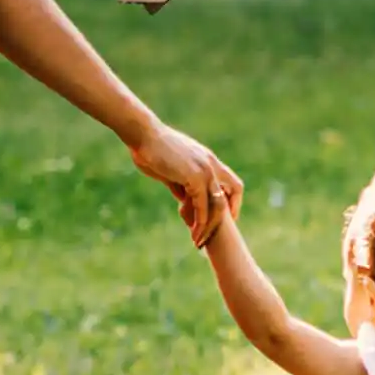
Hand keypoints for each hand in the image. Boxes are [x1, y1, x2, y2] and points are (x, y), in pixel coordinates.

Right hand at [131, 122, 242, 247]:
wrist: (142, 134)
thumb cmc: (150, 149)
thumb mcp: (171, 170)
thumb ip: (181, 185)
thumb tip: (184, 200)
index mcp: (208, 160)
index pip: (231, 183)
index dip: (232, 202)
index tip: (222, 219)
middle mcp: (211, 164)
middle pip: (231, 194)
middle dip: (223, 218)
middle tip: (211, 235)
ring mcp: (205, 170)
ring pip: (218, 205)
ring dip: (210, 226)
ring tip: (198, 241)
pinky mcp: (194, 176)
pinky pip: (202, 205)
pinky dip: (199, 221)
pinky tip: (192, 232)